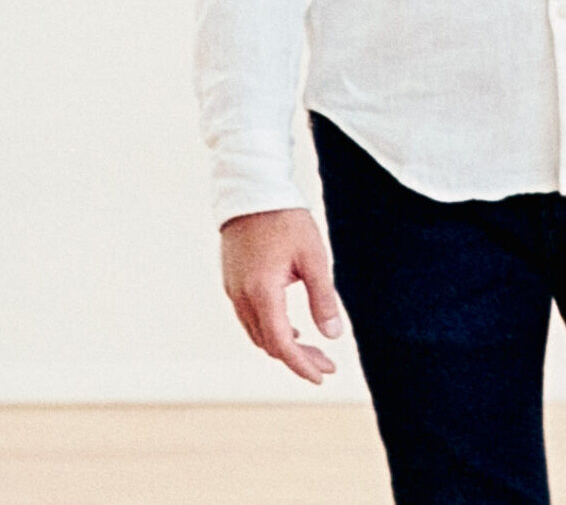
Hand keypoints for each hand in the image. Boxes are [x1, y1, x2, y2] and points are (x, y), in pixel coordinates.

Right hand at [219, 207, 344, 383]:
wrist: (251, 189)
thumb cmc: (285, 219)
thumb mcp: (313, 256)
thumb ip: (323, 298)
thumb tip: (333, 336)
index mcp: (262, 292)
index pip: (281, 344)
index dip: (301, 365)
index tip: (322, 376)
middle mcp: (242, 296)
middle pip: (269, 343)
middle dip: (297, 359)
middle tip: (326, 365)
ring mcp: (233, 290)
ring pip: (257, 333)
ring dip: (283, 345)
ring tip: (312, 349)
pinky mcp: (232, 281)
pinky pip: (250, 318)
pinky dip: (270, 329)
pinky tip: (291, 326)